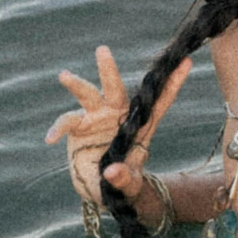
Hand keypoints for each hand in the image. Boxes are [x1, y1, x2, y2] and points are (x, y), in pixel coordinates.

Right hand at [45, 46, 191, 205]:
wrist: (103, 187)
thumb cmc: (125, 182)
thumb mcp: (128, 185)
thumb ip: (123, 179)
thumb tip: (112, 172)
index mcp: (141, 124)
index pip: (160, 101)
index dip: (173, 82)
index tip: (186, 60)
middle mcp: (119, 115)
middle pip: (116, 89)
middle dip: (109, 70)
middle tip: (102, 50)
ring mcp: (98, 118)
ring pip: (88, 95)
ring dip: (77, 85)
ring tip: (64, 75)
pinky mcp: (79, 127)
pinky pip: (67, 122)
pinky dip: (58, 129)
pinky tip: (50, 139)